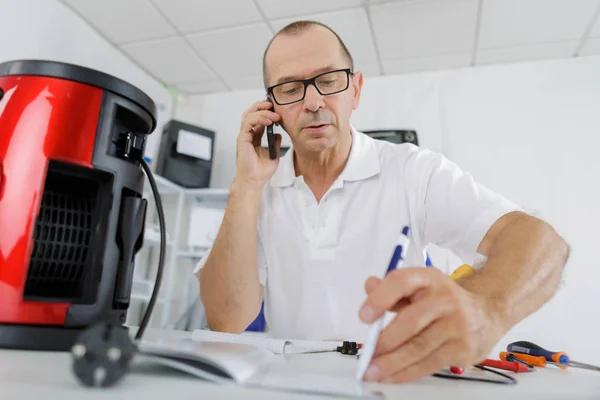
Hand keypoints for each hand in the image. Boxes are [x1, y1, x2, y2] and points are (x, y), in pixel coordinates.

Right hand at [235, 100, 281, 187]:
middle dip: (262, 106)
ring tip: (274, 114)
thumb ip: (275, 143)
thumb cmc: (261, 172)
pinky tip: (269, 120)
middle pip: (251, 112)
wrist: (254, 181)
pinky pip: (248, 122)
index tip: (279, 113)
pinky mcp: (242, 138)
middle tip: (274, 105)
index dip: (267, 112)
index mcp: (254, 137)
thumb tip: (279, 134)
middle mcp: (248, 134)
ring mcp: (244, 136)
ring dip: (262, 111)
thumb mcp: (274, 155)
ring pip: (249, 114)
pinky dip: (259, 118)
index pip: (258, 118)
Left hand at [358, 267, 504, 382]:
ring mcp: (457, 324)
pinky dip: (407, 373)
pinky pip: (430, 364)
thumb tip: (369, 286)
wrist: (488, 312)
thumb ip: (393, 289)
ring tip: (373, 371)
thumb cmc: (444, 300)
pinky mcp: (464, 348)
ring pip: (419, 347)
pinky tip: (392, 376)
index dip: (380, 298)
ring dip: (392, 363)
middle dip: (385, 341)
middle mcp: (445, 298)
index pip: (402, 281)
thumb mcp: (420, 286)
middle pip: (410, 321)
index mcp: (429, 278)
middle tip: (366, 354)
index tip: (364, 316)